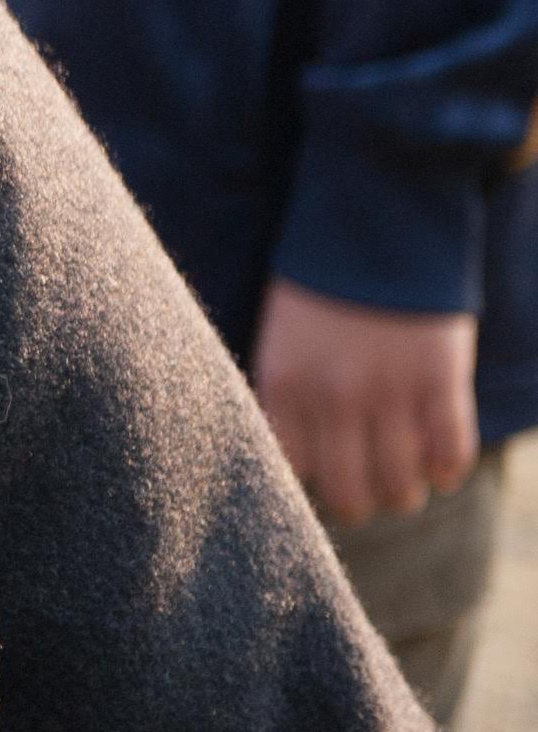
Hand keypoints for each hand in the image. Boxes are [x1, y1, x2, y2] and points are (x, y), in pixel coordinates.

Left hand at [252, 279, 479, 524]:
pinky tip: (441, 469)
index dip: (312, 486)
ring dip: (404, 493)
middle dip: (361, 503)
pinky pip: (449, 453)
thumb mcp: (282, 340)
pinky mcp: (440, 381)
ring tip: (406, 484)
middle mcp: (333, 397)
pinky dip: (447, 471)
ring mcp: (390, 392)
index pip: (293, 472)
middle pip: (349, 492)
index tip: (324, 481)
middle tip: (369, 494)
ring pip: (399, 485)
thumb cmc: (322, 286)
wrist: (376, 228)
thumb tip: (298, 464)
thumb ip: (288, 397)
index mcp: (284, 384)